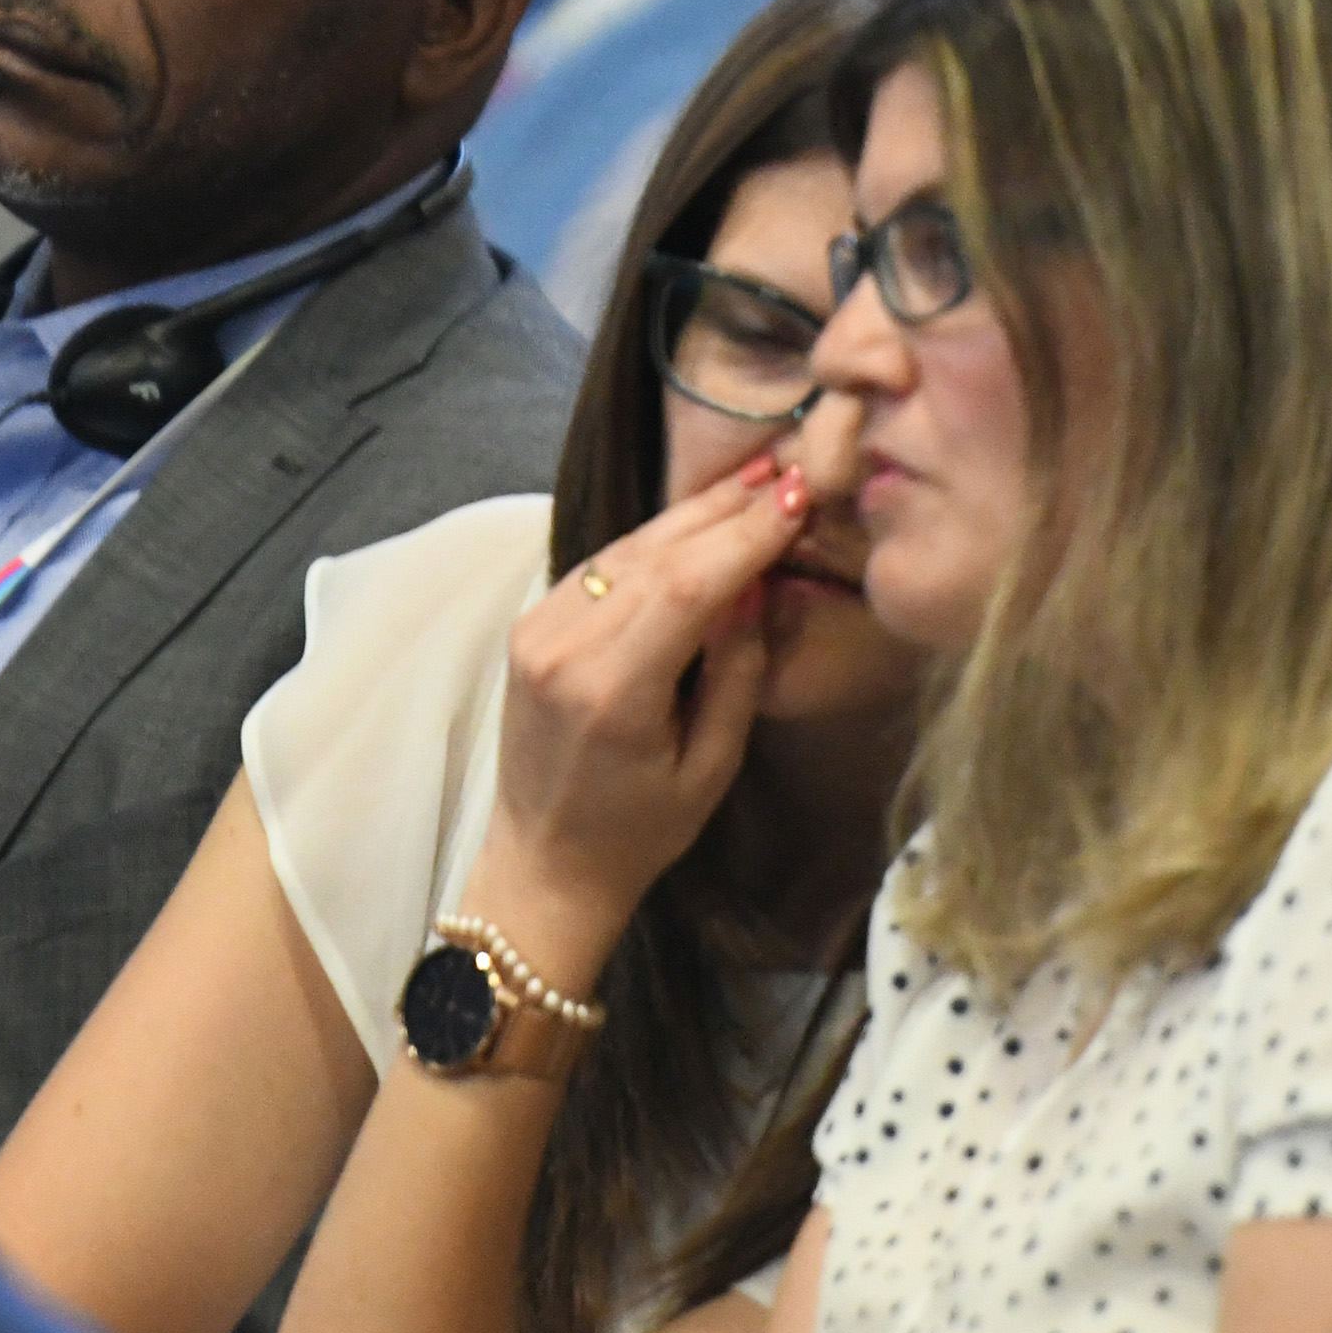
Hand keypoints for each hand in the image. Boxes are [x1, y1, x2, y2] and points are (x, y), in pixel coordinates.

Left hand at [469, 460, 805, 976]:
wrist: (543, 863)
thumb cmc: (641, 831)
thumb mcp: (712, 764)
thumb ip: (736, 670)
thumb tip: (756, 584)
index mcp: (612, 690)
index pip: (690, 584)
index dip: (748, 533)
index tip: (801, 495)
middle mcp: (564, 648)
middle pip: (658, 552)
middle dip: (729, 509)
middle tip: (790, 470)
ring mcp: (537, 630)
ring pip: (628, 548)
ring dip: (694, 513)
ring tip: (756, 479)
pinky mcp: (530, 624)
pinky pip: (602, 564)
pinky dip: (655, 538)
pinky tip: (699, 518)